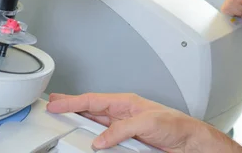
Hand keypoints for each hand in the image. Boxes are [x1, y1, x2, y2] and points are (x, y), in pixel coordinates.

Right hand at [46, 93, 241, 152]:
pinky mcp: (127, 141)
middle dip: (71, 107)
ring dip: (80, 124)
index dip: (72, 101)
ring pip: (95, 124)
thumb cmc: (176, 124)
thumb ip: (122, 128)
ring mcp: (123, 128)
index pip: (93, 100)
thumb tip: (101, 139)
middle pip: (90, 110)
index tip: (55, 102)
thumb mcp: (148, 122)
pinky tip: (88, 142)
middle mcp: (122, 113)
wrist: (189, 141)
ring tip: (65, 122)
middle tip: (53, 106)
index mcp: (126, 102)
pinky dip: (93, 140)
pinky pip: (105, 140)